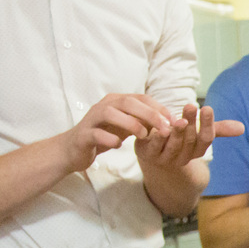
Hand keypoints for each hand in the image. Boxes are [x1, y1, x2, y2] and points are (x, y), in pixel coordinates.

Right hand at [62, 93, 176, 172]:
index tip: (174, 120)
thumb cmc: (104, 135)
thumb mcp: (127, 126)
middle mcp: (103, 106)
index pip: (141, 98)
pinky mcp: (83, 135)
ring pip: (110, 113)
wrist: (74, 149)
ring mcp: (92, 119)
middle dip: (150, 114)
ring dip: (131, 123)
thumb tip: (169, 122)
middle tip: (166, 128)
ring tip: (144, 136)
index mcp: (116, 102)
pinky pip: (96, 134)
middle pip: (127, 102)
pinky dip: (109, 138)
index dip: (159, 107)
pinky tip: (119, 145)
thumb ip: (144, 121)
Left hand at [135, 103, 244, 169]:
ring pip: (174, 145)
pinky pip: (155, 147)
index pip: (206, 138)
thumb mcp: (198, 133)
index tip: (208, 108)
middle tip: (192, 106)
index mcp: (197, 150)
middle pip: (190, 140)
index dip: (208, 124)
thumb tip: (242, 128)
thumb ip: (218, 129)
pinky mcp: (149, 155)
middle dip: (191, 123)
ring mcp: (167, 158)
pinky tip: (159, 126)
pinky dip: (157, 138)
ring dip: (177, 132)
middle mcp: (184, 156)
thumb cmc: (180, 139)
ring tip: (179, 118)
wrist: (155, 156)